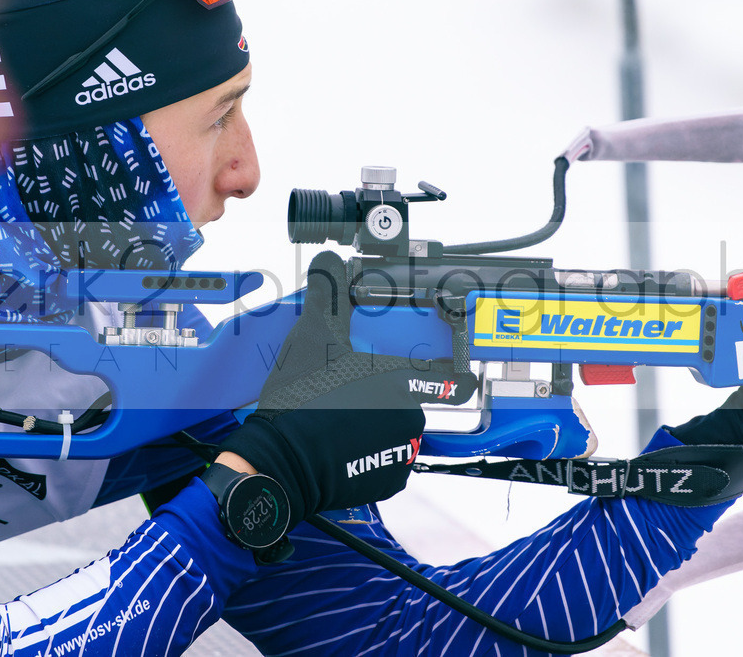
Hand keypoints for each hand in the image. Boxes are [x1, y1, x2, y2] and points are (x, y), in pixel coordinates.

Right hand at [215, 251, 474, 528]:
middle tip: (351, 397)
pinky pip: (385, 462)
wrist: (282, 462)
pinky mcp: (387, 480)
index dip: (457, 376)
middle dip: (387, 399)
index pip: (451, 380)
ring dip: (376, 427)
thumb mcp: (310, 339)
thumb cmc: (301, 401)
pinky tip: (341, 445)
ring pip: (396, 431)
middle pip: (410, 403)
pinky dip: (368, 455)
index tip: (460, 376)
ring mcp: (400, 452)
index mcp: (399, 381)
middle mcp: (409, 417)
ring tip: (340, 422)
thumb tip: (328, 262)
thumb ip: (327, 297)